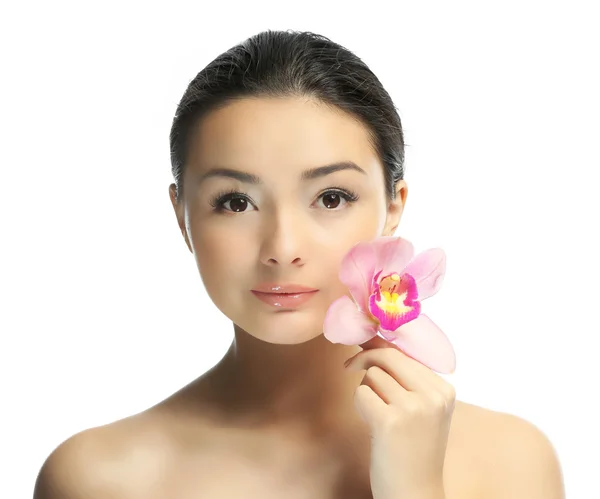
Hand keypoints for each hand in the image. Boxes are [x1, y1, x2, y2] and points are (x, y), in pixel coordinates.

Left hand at [344, 335, 455, 498]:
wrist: (415, 493)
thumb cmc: (413, 450)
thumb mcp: (421, 409)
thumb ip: (405, 378)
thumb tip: (373, 340)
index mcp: (444, 390)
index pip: (405, 352)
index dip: (379, 348)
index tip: (363, 347)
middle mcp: (433, 395)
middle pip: (388, 356)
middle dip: (364, 357)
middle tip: (348, 366)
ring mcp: (413, 408)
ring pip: (372, 374)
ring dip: (365, 390)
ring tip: (376, 415)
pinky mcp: (391, 422)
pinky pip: (361, 393)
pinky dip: (359, 406)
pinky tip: (371, 425)